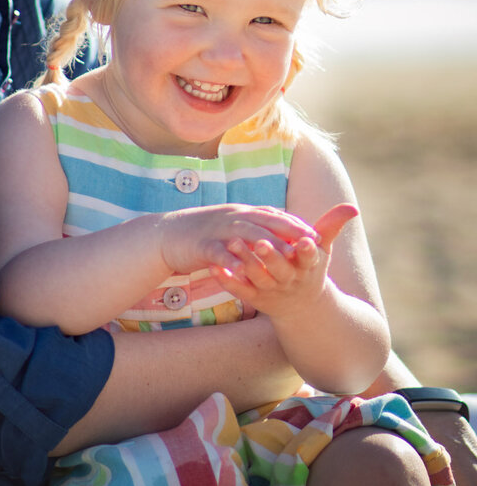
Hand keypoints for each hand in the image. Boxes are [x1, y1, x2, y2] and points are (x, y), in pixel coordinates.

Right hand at [158, 202, 320, 277]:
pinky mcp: (202, 244)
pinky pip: (219, 253)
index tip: (317, 235)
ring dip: (268, 245)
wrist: (168, 235)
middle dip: (289, 232)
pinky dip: (232, 261)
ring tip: (288, 257)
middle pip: (265, 221)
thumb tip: (278, 230)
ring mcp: (217, 229)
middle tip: (311, 244)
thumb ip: (254, 225)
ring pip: (246, 235)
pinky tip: (244, 273)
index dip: (296, 225)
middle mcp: (232, 216)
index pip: (274, 215)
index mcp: (242, 212)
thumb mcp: (232, 225)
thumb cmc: (204, 234)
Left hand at [205, 203, 357, 319]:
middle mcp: (290, 280)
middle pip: (280, 269)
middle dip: (271, 256)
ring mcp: (271, 290)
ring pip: (257, 278)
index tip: (303, 241)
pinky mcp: (254, 298)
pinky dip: (226, 280)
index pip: (309, 258)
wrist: (301, 307)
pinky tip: (213, 266)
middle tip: (260, 242)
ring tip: (233, 243)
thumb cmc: (310, 269)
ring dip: (246, 262)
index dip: (306, 250)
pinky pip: (239, 290)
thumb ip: (331, 227)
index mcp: (307, 267)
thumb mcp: (323, 250)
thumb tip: (352, 207)